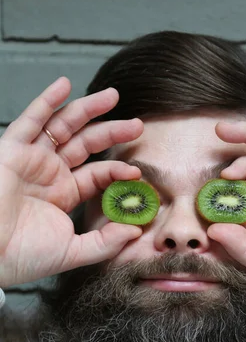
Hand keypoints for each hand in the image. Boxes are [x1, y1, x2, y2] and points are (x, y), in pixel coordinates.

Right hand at [0, 77, 143, 287]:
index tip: (137, 171)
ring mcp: (32, 159)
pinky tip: (65, 84)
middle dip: (112, 132)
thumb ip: (104, 243)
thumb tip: (136, 231)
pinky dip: (47, 101)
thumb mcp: (71, 252)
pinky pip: (30, 120)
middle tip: (137, 125)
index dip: (118, 169)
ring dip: (88, 109)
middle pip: (87, 144)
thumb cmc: (21, 257)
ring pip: (64, 126)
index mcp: (64, 194)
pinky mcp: (11, 150)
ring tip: (113, 96)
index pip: (98, 173)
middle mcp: (50, 173)